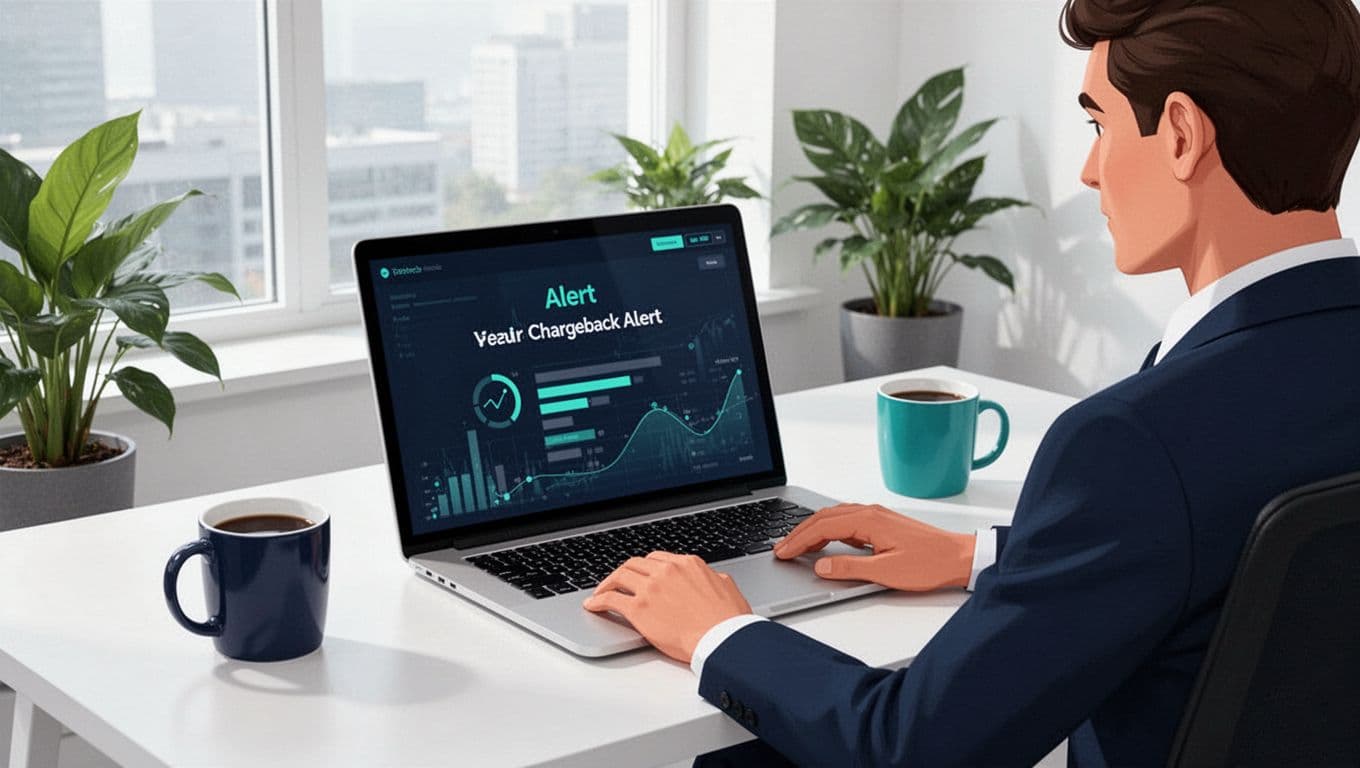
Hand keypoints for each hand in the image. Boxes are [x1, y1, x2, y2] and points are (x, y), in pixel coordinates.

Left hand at [583, 551, 752, 662]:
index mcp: (687, 564)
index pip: (657, 559)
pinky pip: (611, 600)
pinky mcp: (639, 609)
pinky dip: (599, 601)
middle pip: (635, 564)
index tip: (638, 575)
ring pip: (620, 577)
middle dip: (623, 573)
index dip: (644, 568)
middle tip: (615, 583)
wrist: (722, 639)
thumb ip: (712, 579)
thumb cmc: (728, 620)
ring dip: (607, 584)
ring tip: (600, 593)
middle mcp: (666, 571)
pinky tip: (593, 605)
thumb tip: (711, 579)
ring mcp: (651, 588)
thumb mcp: (726, 587)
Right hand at [774, 504, 975, 591]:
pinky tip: (825, 541)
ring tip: (796, 545)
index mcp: (868, 520)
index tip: (782, 552)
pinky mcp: (882, 523)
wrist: (958, 557)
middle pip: (823, 517)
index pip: (822, 527)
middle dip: (798, 532)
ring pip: (834, 517)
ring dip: (812, 529)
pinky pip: (846, 521)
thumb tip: (821, 567)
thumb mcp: (886, 572)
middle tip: (781, 549)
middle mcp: (870, 512)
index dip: (798, 540)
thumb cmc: (929, 563)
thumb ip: (850, 569)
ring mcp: (876, 516)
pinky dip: (828, 529)